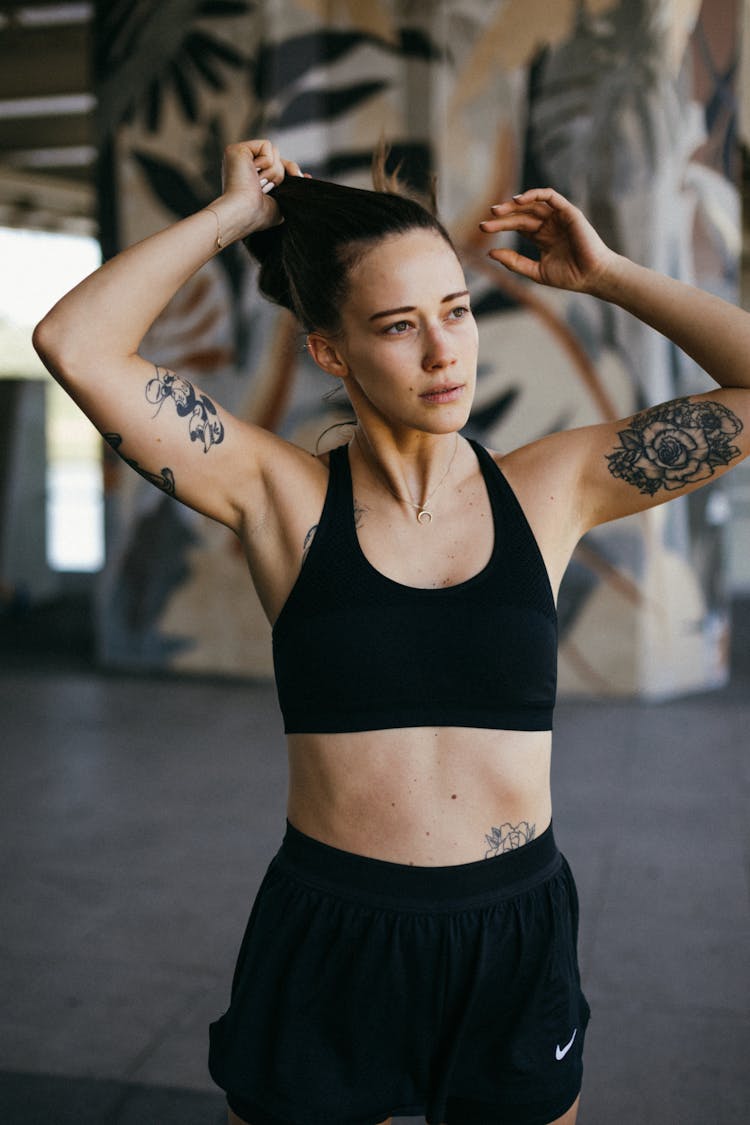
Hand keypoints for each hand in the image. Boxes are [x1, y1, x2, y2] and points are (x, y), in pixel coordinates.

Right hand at [214, 139, 304, 239]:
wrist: (244, 213)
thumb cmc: (259, 215)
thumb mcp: (280, 203)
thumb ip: (290, 190)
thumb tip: (308, 177)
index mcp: (252, 178)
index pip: (278, 167)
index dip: (289, 173)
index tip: (298, 180)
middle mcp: (244, 166)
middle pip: (278, 159)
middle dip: (280, 175)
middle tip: (267, 189)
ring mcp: (240, 157)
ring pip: (274, 152)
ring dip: (273, 172)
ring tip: (259, 184)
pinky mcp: (238, 149)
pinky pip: (266, 146)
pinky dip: (266, 162)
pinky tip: (253, 174)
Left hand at [479, 187, 615, 293]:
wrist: (592, 276)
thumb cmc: (569, 276)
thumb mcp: (536, 271)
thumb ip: (514, 262)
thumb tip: (490, 253)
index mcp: (542, 237)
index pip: (517, 226)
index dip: (500, 226)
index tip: (482, 229)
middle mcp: (549, 225)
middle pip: (521, 215)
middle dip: (503, 217)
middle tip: (486, 222)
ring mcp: (558, 217)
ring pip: (532, 204)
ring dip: (514, 205)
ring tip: (497, 211)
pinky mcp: (568, 211)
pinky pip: (550, 196)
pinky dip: (534, 194)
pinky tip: (518, 200)